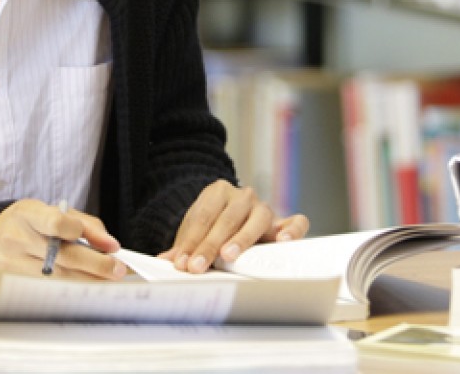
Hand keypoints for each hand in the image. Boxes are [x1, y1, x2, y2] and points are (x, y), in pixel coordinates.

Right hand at [0, 199, 126, 280]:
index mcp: (28, 214)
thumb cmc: (34, 221)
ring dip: (88, 279)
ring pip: (57, 276)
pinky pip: (48, 287)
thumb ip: (86, 225)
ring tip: (108, 279)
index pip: (55, 224)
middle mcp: (16, 238)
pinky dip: (71, 286)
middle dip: (96, 264)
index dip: (81, 233)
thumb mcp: (57, 210)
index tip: (108, 244)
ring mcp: (11, 262)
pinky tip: (87, 285)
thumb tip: (110, 245)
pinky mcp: (11, 281)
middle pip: (62, 256)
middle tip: (119, 269)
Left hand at [162, 180, 310, 272]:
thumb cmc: (212, 226)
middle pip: (226, 220)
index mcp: (218, 192)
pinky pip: (296, 222)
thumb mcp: (194, 232)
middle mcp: (244, 196)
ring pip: (256, 220)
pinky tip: (283, 241)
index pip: (203, 217)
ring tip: (229, 256)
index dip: (190, 241)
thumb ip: (182, 246)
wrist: (232, 216)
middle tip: (197, 266)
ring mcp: (265, 208)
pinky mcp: (283, 222)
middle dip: (209, 245)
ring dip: (241, 240)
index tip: (182, 263)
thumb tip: (163, 261)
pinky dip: (292, 229)